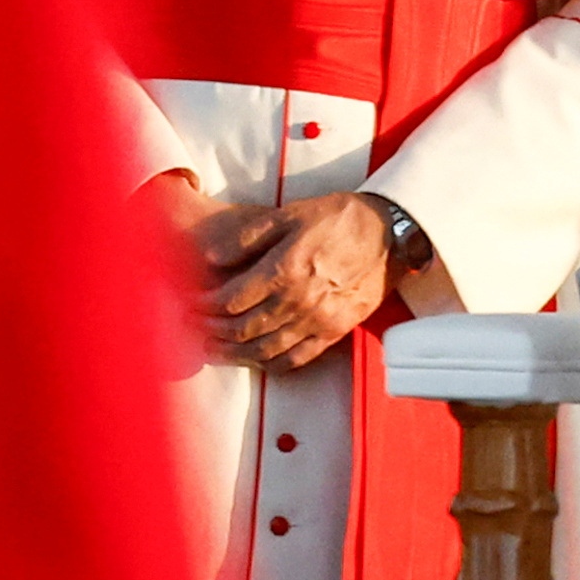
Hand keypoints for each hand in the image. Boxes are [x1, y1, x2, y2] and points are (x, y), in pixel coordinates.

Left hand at [196, 190, 393, 373]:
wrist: (389, 234)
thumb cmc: (337, 219)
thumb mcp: (288, 215)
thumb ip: (247, 238)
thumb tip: (210, 258)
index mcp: (284, 269)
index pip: (231, 299)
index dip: (205, 305)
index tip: (190, 303)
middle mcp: (299, 300)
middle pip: (242, 328)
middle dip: (213, 330)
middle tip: (194, 328)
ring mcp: (318, 320)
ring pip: (265, 350)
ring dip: (234, 354)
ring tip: (214, 350)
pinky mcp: (335, 332)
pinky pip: (296, 359)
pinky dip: (270, 365)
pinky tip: (254, 361)